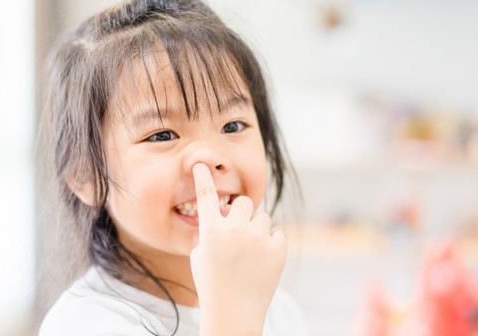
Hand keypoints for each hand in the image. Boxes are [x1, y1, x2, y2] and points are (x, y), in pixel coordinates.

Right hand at [190, 163, 286, 335]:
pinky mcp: (277, 249)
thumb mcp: (200, 256)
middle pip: (243, 203)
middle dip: (241, 214)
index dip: (204, 176)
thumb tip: (223, 213)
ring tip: (251, 252)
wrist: (234, 313)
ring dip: (257, 229)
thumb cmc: (213, 284)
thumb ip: (210, 231)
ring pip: (262, 217)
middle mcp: (234, 231)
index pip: (206, 196)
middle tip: (239, 232)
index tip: (203, 163)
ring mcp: (258, 239)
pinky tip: (262, 260)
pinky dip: (271, 242)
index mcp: (211, 231)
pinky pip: (277, 233)